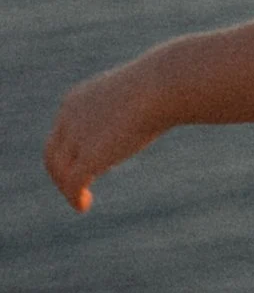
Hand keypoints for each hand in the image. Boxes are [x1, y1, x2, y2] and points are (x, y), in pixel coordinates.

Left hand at [44, 55, 169, 213]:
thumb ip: (132, 108)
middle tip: (76, 187)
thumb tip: (146, 115)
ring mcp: (76, 137)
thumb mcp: (138, 96)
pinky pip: (73, 183)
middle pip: (53, 153)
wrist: (161, 86)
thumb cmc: (161, 86)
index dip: (68, 152)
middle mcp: (68, 118)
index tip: (83, 165)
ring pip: (59, 171)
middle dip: (62, 173)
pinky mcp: (88, 157)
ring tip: (80, 201)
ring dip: (67, 188)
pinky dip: (74, 197)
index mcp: (76, 101)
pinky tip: (83, 206)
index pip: (61, 133)